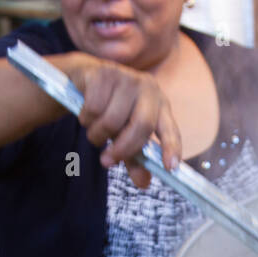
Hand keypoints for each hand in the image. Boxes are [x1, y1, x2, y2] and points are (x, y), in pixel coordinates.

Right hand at [58, 54, 181, 188]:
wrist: (87, 78)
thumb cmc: (111, 109)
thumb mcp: (124, 135)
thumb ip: (135, 158)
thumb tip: (143, 184)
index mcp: (160, 105)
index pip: (170, 129)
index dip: (171, 148)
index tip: (169, 168)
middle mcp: (148, 89)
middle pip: (142, 125)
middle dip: (122, 148)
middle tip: (106, 161)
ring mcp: (127, 78)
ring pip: (112, 120)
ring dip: (97, 134)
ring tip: (94, 130)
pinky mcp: (104, 73)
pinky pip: (93, 107)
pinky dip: (86, 118)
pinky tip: (86, 113)